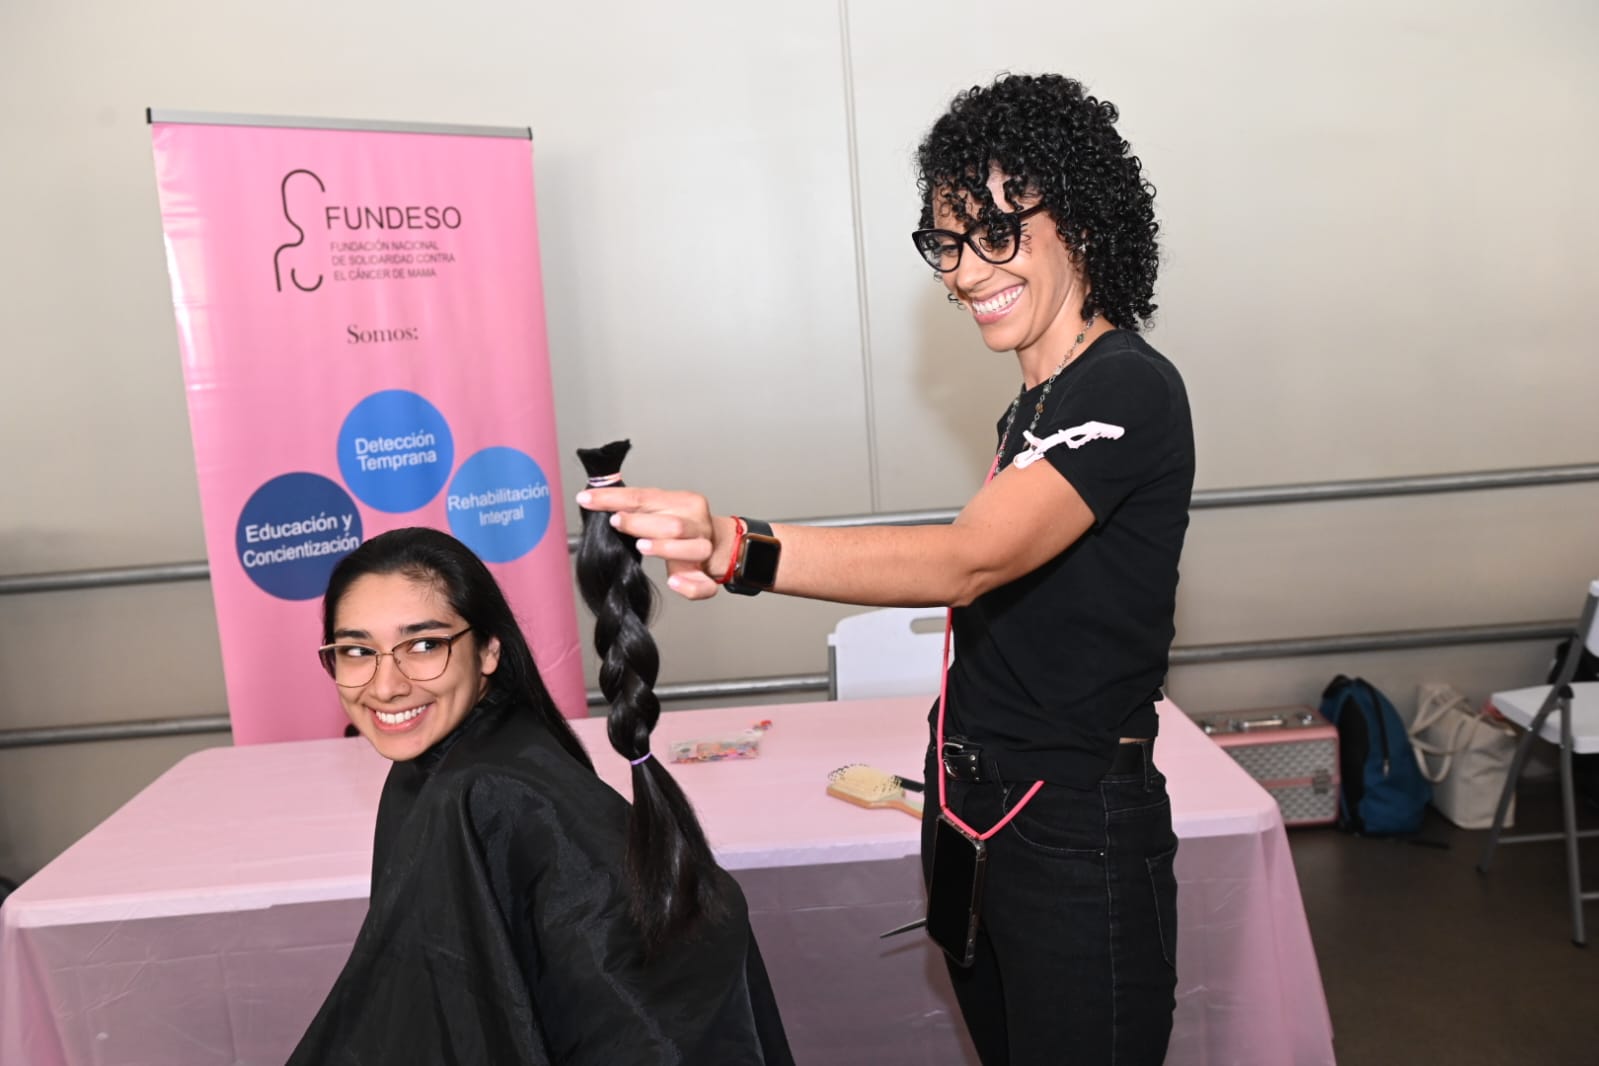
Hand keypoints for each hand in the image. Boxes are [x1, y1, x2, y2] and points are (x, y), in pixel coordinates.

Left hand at [575, 486, 729, 599]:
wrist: (721, 546)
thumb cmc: (682, 527)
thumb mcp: (661, 510)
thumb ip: (636, 507)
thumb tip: (595, 501)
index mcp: (685, 502)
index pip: (645, 497)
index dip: (614, 499)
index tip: (587, 499)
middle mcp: (697, 525)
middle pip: (672, 524)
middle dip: (640, 523)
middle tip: (616, 522)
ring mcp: (705, 550)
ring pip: (694, 549)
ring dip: (666, 548)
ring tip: (643, 546)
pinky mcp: (706, 577)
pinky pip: (702, 584)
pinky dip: (688, 585)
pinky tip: (673, 582)